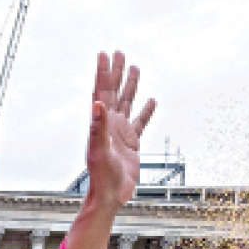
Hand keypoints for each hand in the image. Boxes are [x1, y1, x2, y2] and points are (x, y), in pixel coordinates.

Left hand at [83, 50, 155, 213]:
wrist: (110, 196)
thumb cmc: (101, 176)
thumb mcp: (99, 150)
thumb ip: (98, 127)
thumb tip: (97, 103)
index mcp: (102, 123)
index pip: (102, 92)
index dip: (103, 73)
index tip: (104, 54)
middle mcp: (110, 125)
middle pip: (114, 92)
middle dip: (117, 73)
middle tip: (120, 53)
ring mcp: (121, 133)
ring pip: (128, 103)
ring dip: (130, 85)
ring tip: (135, 68)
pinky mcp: (132, 143)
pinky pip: (140, 122)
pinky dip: (146, 111)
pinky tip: (151, 100)